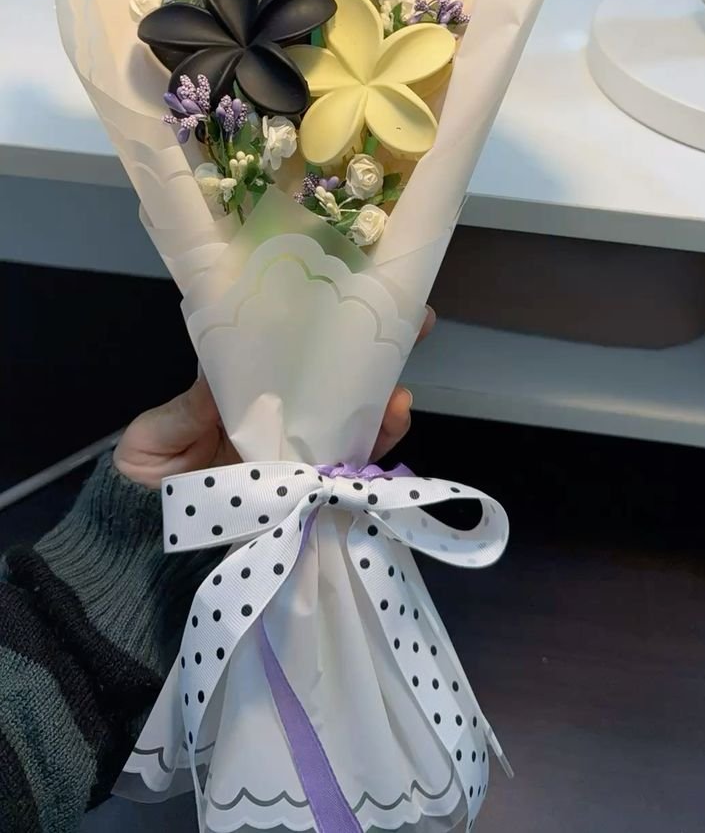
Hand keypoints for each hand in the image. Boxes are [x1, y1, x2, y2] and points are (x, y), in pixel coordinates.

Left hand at [114, 307, 435, 488]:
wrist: (148, 551)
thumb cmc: (148, 484)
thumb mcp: (153, 441)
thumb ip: (186, 408)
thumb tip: (224, 364)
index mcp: (244, 396)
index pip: (287, 354)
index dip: (321, 328)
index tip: (351, 297)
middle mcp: (282, 418)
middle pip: (336, 380)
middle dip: (376, 351)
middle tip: (412, 321)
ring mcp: (302, 454)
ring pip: (356, 419)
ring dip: (384, 397)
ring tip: (399, 383)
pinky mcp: (315, 491)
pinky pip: (356, 466)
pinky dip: (381, 443)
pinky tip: (396, 416)